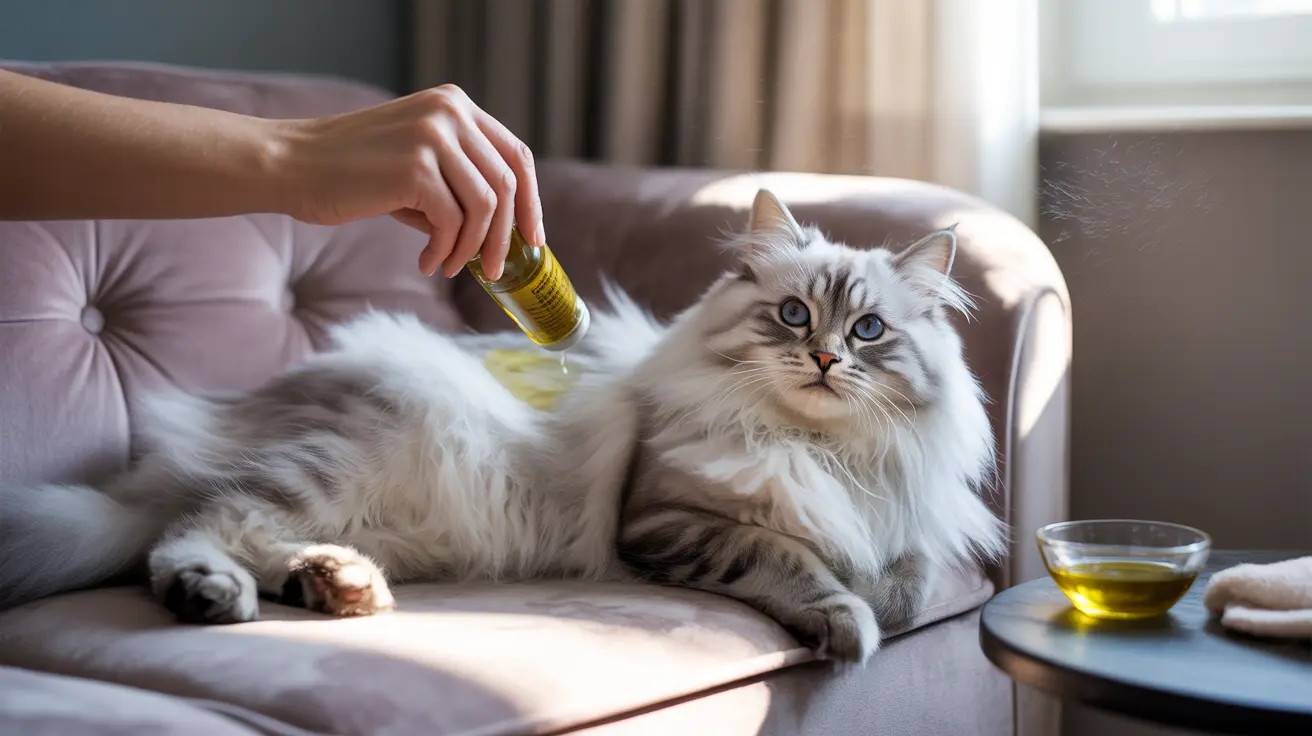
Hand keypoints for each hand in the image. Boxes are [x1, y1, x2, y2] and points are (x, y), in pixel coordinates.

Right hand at [275, 85, 543, 279]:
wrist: (291, 165)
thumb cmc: (352, 173)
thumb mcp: (416, 163)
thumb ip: (459, 181)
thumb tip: (504, 231)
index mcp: (455, 105)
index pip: (516, 154)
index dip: (531, 201)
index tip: (533, 239)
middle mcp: (450, 112)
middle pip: (508, 183)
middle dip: (506, 235)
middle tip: (493, 270)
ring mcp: (434, 136)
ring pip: (485, 206)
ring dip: (472, 247)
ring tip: (449, 267)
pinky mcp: (415, 167)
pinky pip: (453, 222)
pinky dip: (446, 250)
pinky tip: (427, 261)